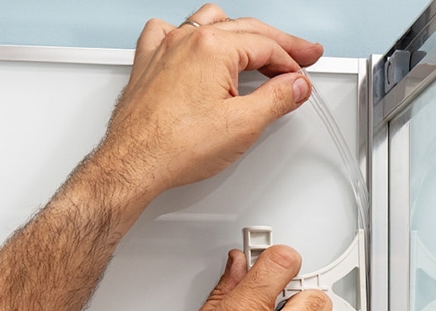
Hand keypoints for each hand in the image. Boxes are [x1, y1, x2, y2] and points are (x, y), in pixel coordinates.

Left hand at [94, 4, 322, 197]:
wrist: (133, 164)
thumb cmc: (175, 147)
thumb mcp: (244, 125)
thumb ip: (278, 99)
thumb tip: (296, 85)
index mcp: (212, 48)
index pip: (267, 46)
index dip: (291, 63)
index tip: (301, 78)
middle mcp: (186, 40)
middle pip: (245, 30)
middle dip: (279, 44)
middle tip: (302, 55)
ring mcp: (164, 48)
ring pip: (211, 22)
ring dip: (240, 34)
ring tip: (258, 47)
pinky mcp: (149, 63)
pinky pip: (170, 32)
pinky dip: (192, 35)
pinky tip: (200, 47)